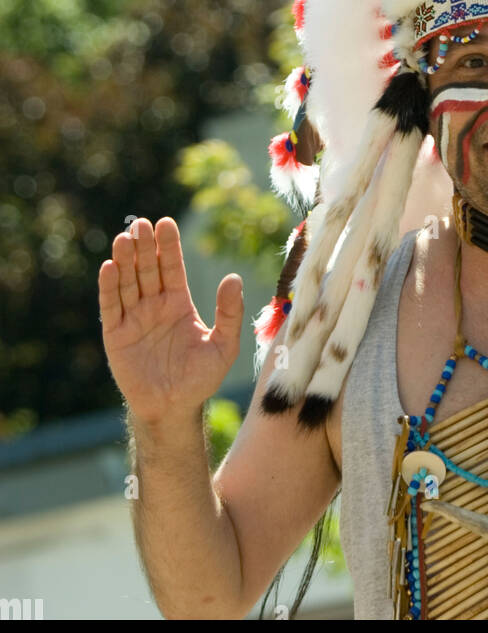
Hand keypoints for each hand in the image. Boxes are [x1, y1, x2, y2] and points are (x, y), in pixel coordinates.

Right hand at [99, 217, 243, 427]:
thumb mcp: (223, 345)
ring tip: (124, 238)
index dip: (169, 246)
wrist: (173, 409)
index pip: (172, 267)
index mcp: (178, 302)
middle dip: (145, 246)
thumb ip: (229, 313)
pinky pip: (111, 307)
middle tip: (141, 224)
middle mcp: (154, 305)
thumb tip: (234, 278)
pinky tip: (109, 267)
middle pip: (147, 269)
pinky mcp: (116, 335)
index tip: (166, 223)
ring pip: (127, 282)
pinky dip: (109, 287)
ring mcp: (133, 318)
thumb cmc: (200, 379)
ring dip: (125, 260)